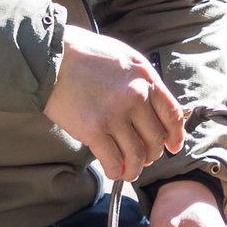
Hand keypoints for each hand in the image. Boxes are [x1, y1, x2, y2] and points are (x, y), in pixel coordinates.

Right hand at [44, 25, 184, 179]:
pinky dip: (116, 171)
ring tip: (129, 171)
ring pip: (136, 155)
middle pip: (155, 139)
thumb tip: (151, 108)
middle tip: (144, 158)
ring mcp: (115, 115)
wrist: (51, 58)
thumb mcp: (123, 58)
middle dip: (152, 154)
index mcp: (145, 78)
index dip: (175, 135)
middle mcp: (135, 97)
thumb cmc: (84, 55)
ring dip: (135, 168)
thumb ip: (140, 81)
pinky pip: (113, 161)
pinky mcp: (94, 130)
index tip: (173, 145)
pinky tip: (113, 170)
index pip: (171, 114)